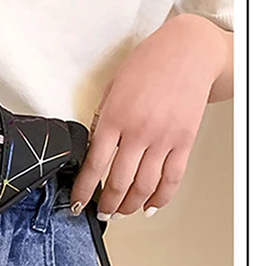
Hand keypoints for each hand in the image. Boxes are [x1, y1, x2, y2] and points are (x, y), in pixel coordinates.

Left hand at [70, 13, 230, 218]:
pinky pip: (173, 178)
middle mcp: (138, 132)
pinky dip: (161, 197)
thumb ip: (103, 120)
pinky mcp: (185, 142)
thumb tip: (96, 147)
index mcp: (114, 118)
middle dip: (108, 203)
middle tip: (101, 212)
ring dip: (131, 206)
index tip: (78, 203)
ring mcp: (164, 139)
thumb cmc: (147, 64)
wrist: (186, 52)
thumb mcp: (111, 89)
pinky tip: (151, 205)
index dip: (85, 189)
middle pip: (120, 182)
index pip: (94, 165)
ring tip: (122, 212)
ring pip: (146, 186)